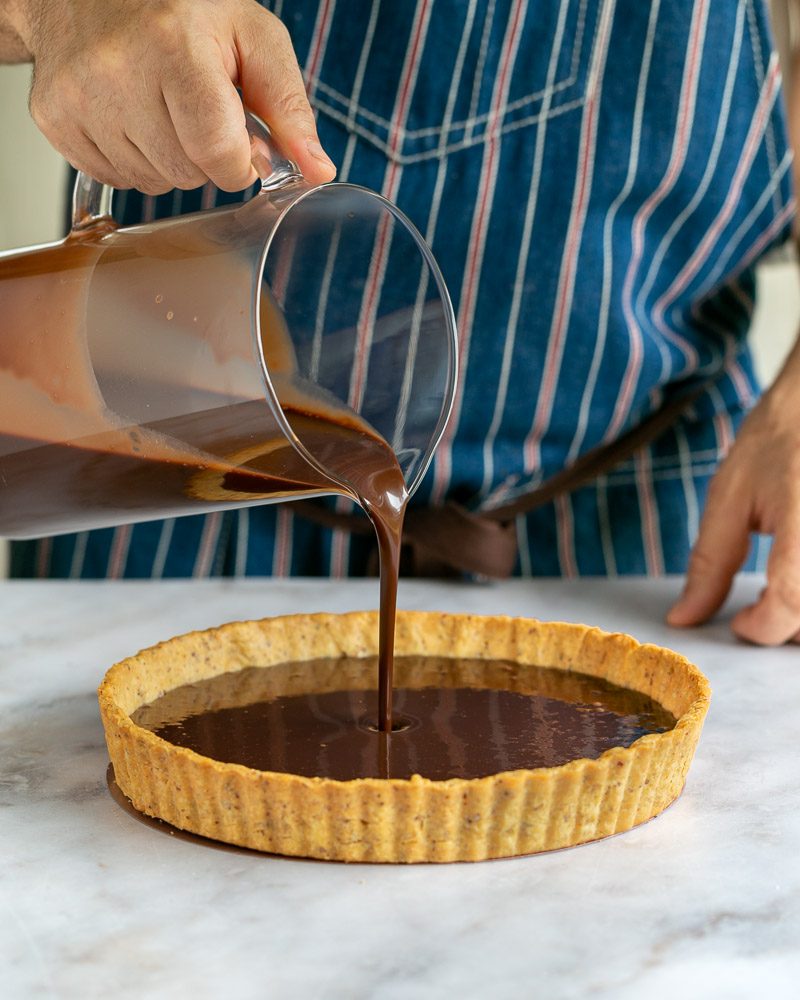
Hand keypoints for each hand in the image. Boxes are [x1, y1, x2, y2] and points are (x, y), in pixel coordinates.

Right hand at [11, 0, 335, 193]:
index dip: (238, 160)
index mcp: (174, 47)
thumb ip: (288, 107)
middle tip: (193, 106)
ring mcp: (80, 99)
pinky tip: (131, 115)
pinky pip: (117, 180)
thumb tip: (318, 170)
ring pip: (153, 183)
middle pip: (187, 175)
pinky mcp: (56, 120)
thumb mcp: (250, 37)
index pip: (219, 154)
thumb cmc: (178, 8)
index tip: (238, 138)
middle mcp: (118, 72)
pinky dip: (133, 158)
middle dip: (204, 155)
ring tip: (159, 105)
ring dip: (169, 159)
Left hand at [668, 340, 799, 644]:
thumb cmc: (777, 440)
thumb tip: (684, 618)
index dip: (761, 626)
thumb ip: (709, 564)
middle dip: (786, 628)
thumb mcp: (729, 499)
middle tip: (757, 608)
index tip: (739, 622)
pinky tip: (797, 579)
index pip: (791, 603)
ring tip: (781, 593)